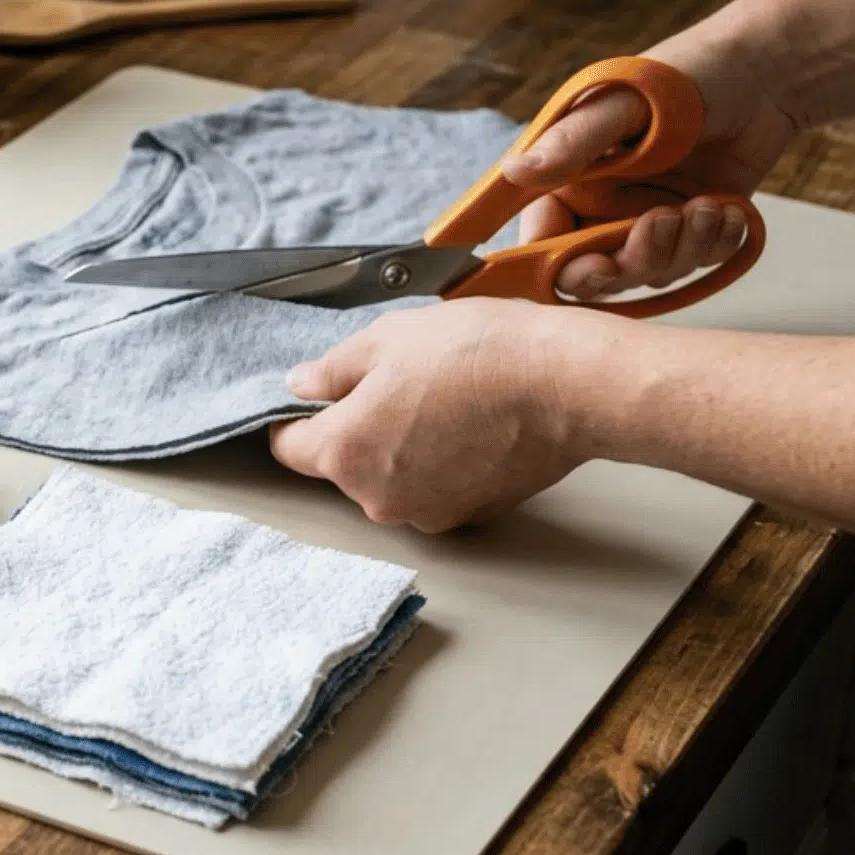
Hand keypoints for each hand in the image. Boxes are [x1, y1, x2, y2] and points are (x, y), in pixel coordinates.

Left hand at [269, 300, 592, 531]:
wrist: (564, 384)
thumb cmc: (477, 355)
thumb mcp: (387, 339)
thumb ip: (332, 369)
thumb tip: (303, 385)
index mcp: (345, 452)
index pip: (290, 448)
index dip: (295, 419)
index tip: (312, 401)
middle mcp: (378, 497)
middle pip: (345, 466)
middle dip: (359, 428)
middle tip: (397, 383)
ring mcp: (426, 512)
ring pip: (392, 479)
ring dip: (402, 448)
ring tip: (442, 400)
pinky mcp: (469, 516)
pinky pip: (436, 488)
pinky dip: (443, 463)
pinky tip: (469, 424)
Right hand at [498, 39, 799, 299]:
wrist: (768, 71)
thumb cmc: (690, 73)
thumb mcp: (625, 104)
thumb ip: (573, 143)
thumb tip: (513, 171)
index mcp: (570, 177)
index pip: (543, 241)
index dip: (560, 264)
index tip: (595, 264)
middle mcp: (602, 205)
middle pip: (596, 271)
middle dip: (634, 260)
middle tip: (666, 219)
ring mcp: (647, 219)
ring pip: (649, 273)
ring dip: (683, 248)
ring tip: (709, 205)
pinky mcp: (691, 227)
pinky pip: (695, 264)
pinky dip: (715, 243)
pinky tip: (729, 209)